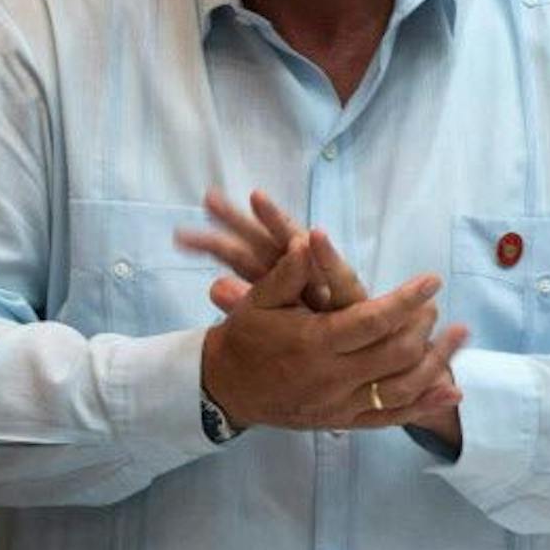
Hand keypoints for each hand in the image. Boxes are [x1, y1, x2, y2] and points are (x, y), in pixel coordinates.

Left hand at [176, 188, 367, 312]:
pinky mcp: (349, 292)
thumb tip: (211, 288)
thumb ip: (244, 301)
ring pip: (295, 248)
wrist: (369, 351)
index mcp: (275, 276)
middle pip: (259, 240)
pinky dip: (326, 256)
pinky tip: (315, 236)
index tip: (180, 237)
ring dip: (277, 221)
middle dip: (236, 219)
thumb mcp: (276, 315)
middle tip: (207, 199)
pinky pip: (335, 274)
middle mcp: (296, 269)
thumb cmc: (318, 327)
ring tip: (256, 199)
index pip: (239, 256)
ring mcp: (321, 278)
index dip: (213, 245)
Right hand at [200, 250, 464, 430]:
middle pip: (397, 354)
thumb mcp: (259, 300)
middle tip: (433, 307)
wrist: (227, 389)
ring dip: (437, 362)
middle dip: (423, 327)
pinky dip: (425, 406)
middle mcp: (333, 377)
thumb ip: (288, 274)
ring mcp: (341, 404)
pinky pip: (392, 418)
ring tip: (459, 338)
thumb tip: (308, 240)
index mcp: (315, 342)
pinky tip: (451, 392)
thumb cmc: (245, 337)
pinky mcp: (343, 421)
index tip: (431, 281)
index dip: (407, 300)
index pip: (374, 320)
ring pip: (403, 388)